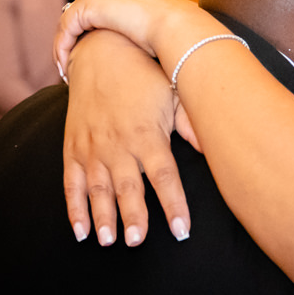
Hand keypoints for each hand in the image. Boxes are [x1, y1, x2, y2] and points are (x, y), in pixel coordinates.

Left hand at [52, 0, 203, 79]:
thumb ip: (156, 27)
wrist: (178, 26)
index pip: (103, 3)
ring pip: (71, 21)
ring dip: (65, 45)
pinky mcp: (88, 6)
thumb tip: (161, 42)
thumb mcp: (166, 25)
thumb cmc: (179, 31)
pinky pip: (66, 29)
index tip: (93, 48)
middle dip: (76, 35)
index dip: (94, 26)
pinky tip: (65, 68)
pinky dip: (62, 48)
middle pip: (83, 9)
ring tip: (66, 69)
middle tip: (73, 60)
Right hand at [63, 29, 193, 246]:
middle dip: (133, 216)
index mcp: (148, 135)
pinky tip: (80, 232)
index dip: (174, 205)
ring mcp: (93, 148)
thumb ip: (193, 124)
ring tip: (108, 241)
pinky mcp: (73, 148)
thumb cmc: (145, 76)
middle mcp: (119, 145)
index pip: (165, 177)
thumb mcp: (174, 94)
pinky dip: (74, 208)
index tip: (181, 231)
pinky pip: (71, 183)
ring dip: (103, 216)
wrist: (100, 52)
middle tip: (137, 242)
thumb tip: (222, 146)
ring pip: (98, 189)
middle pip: (128, 187)